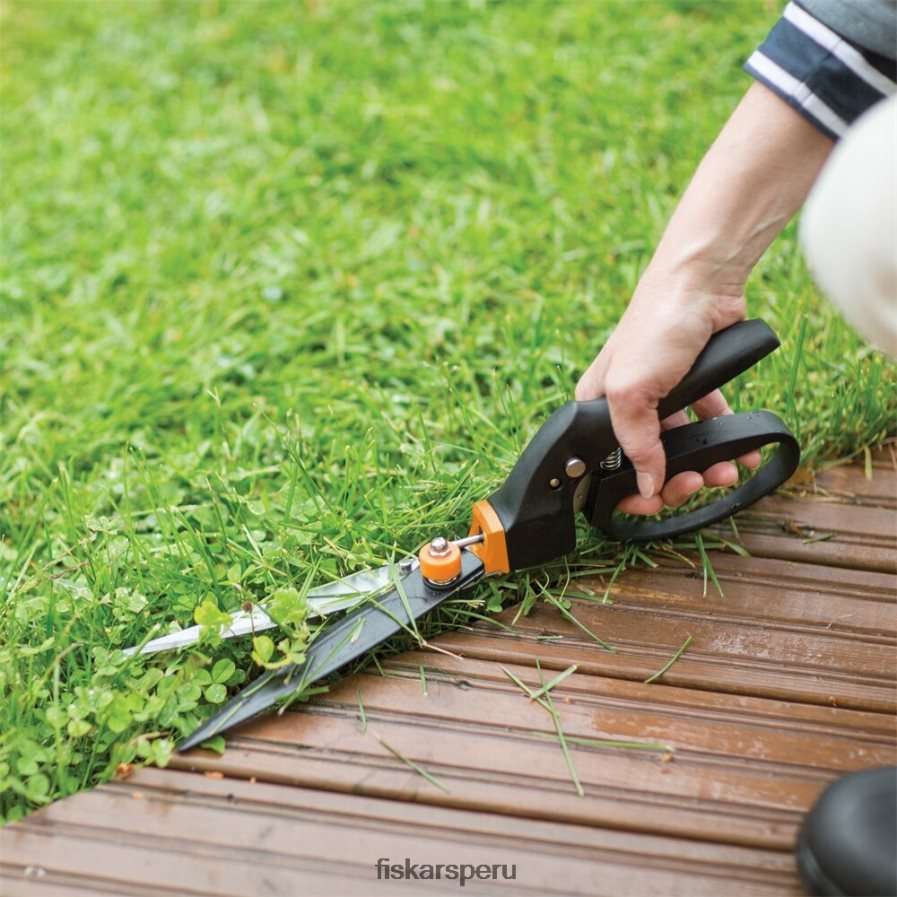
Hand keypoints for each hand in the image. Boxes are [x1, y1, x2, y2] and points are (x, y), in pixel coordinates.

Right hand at [572, 83, 832, 515]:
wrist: (702, 284)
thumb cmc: (655, 327)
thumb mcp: (632, 392)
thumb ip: (638, 445)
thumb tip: (648, 486)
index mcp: (596, 408)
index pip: (603, 465)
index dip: (626, 491)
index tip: (652, 503)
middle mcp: (626, 407)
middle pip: (646, 463)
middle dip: (674, 481)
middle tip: (696, 484)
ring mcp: (661, 399)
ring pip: (681, 448)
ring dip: (705, 465)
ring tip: (727, 469)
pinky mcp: (694, 390)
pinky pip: (708, 426)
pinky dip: (725, 441)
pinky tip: (742, 452)